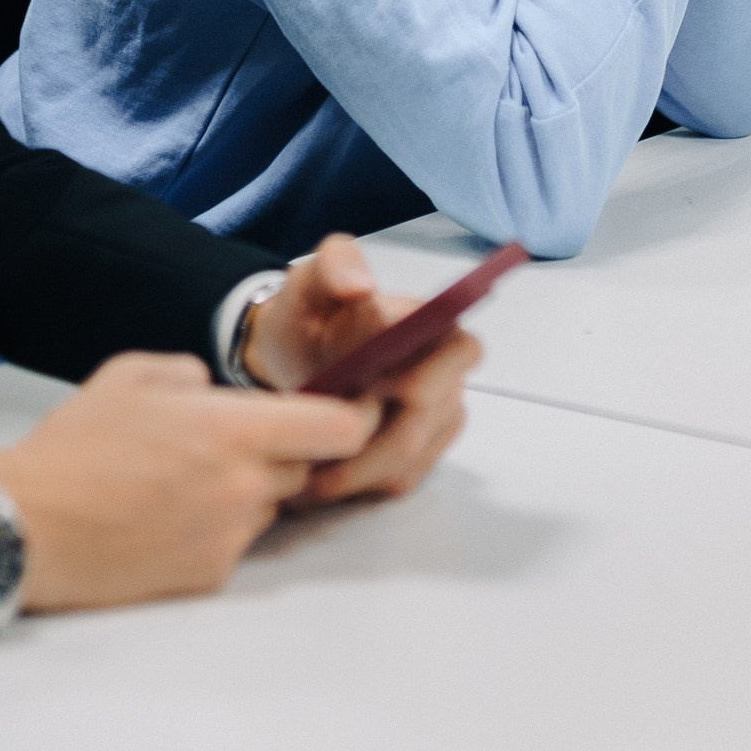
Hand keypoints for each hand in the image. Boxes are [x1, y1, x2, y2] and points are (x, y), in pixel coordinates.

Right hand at [0, 352, 375, 610]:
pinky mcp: (207, 579)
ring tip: (185, 481)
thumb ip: (194, 374)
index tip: (347, 407)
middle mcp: (244, 489)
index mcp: (234, 430)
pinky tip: (166, 517)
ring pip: (269, 507)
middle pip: (304, 468)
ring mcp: (229, 539)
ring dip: (249, 492)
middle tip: (236, 442)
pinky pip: (235, 543)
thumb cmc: (77, 443)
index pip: (338, 428)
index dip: (353, 416)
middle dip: (287, 452)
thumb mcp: (135, 374)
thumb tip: (218, 389)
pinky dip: (217, 528)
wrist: (23, 527)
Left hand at [241, 234, 478, 502]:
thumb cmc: (308, 314)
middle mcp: (448, 373)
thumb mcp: (310, 278)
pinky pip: (397, 480)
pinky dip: (356, 486)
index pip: (461, 353)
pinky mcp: (421, 454)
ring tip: (302, 470)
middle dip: (369, 439)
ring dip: (355, 471)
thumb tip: (362, 288)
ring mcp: (438, 418)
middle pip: (425, 420)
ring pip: (408, 460)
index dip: (422, 380)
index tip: (367, 392)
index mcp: (435, 324)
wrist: (290, 353)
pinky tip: (316, 480)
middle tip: (313, 444)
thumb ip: (335, 264)